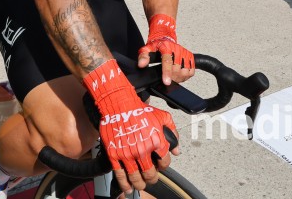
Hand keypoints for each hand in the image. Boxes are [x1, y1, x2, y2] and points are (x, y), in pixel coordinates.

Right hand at [84, 60, 177, 193]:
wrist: (119, 104)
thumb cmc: (140, 110)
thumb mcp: (162, 117)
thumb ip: (172, 133)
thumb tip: (176, 150)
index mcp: (156, 141)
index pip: (164, 163)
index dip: (163, 166)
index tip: (160, 165)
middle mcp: (143, 150)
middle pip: (150, 174)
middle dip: (152, 178)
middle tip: (151, 178)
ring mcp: (128, 154)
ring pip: (136, 177)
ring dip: (140, 184)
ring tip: (141, 185)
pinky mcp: (115, 155)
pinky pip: (120, 174)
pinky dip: (124, 184)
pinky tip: (128, 188)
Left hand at [138, 14, 194, 84]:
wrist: (165, 37)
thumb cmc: (156, 45)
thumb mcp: (147, 48)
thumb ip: (143, 56)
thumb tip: (142, 65)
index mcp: (166, 48)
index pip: (168, 61)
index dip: (167, 73)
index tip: (166, 82)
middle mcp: (177, 50)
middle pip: (177, 69)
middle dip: (172, 77)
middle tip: (167, 79)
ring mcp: (185, 53)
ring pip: (185, 71)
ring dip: (179, 78)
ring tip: (173, 77)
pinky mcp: (190, 56)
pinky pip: (191, 71)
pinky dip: (186, 76)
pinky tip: (180, 75)